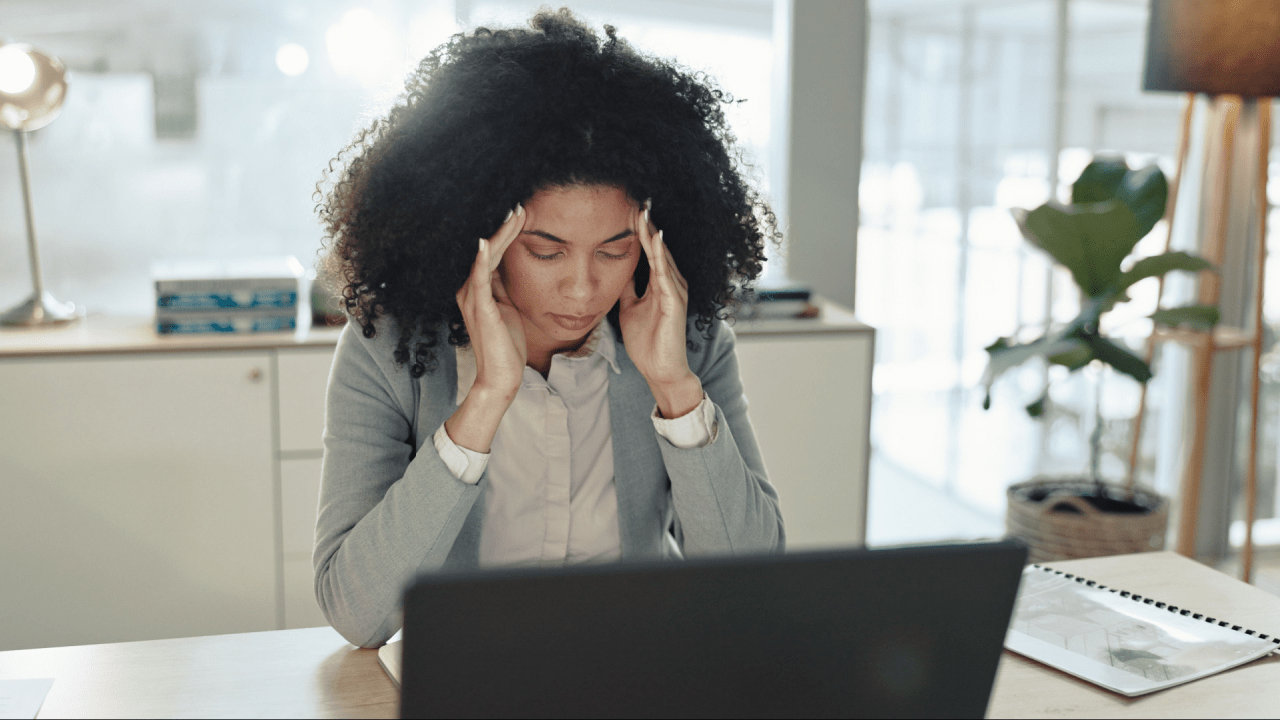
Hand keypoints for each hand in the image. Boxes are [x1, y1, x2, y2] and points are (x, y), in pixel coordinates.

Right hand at [453, 205, 526, 400]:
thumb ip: (506, 288)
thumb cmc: (508, 345)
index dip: (506, 233)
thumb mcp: (509, 309)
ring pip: (485, 258)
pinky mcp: (480, 308)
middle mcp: (470, 290)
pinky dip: (483, 259)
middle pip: (488, 250)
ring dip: (500, 235)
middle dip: (505, 227)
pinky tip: (487, 242)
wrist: (502, 376)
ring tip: (515, 214)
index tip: (523, 214)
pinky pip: (479, 279)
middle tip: (521, 206)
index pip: (493, 253)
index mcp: (478, 290)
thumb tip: (514, 267)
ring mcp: (473, 298)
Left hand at [619, 202, 703, 418]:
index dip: (640, 230)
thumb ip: (626, 289)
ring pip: (662, 256)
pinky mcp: (674, 303)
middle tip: (639, 199)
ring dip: (654, 234)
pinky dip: (659, 256)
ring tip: (644, 212)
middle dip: (649, 224)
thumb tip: (613, 269)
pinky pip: (665, 275)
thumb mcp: (629, 308)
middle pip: (658, 247)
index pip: (650, 250)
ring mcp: (675, 292)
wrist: (659, 370)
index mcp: (660, 284)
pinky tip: (654, 239)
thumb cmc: (647, 342)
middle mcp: (671, 283)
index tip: (629, 208)